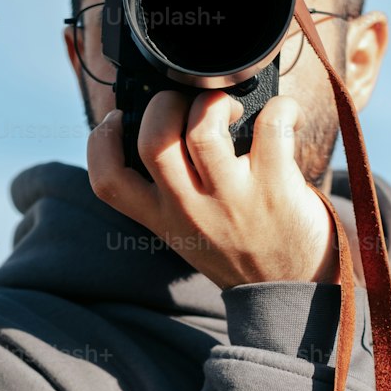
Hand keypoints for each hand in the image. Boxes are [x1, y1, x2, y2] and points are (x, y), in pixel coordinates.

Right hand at [87, 90, 340, 288]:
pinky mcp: (275, 186)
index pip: (109, 181)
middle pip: (153, 140)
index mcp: (162, 218)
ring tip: (231, 109)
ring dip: (214, 102)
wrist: (289, 287)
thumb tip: (167, 124)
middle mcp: (190, 209)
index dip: (101, 140)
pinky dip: (281, 108)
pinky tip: (282, 114)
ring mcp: (232, 198)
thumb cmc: (238, 250)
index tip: (118, 118)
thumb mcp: (186, 233)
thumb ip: (169, 191)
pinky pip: (271, 125)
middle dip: (164, 103)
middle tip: (186, 104)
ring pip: (203, 129)